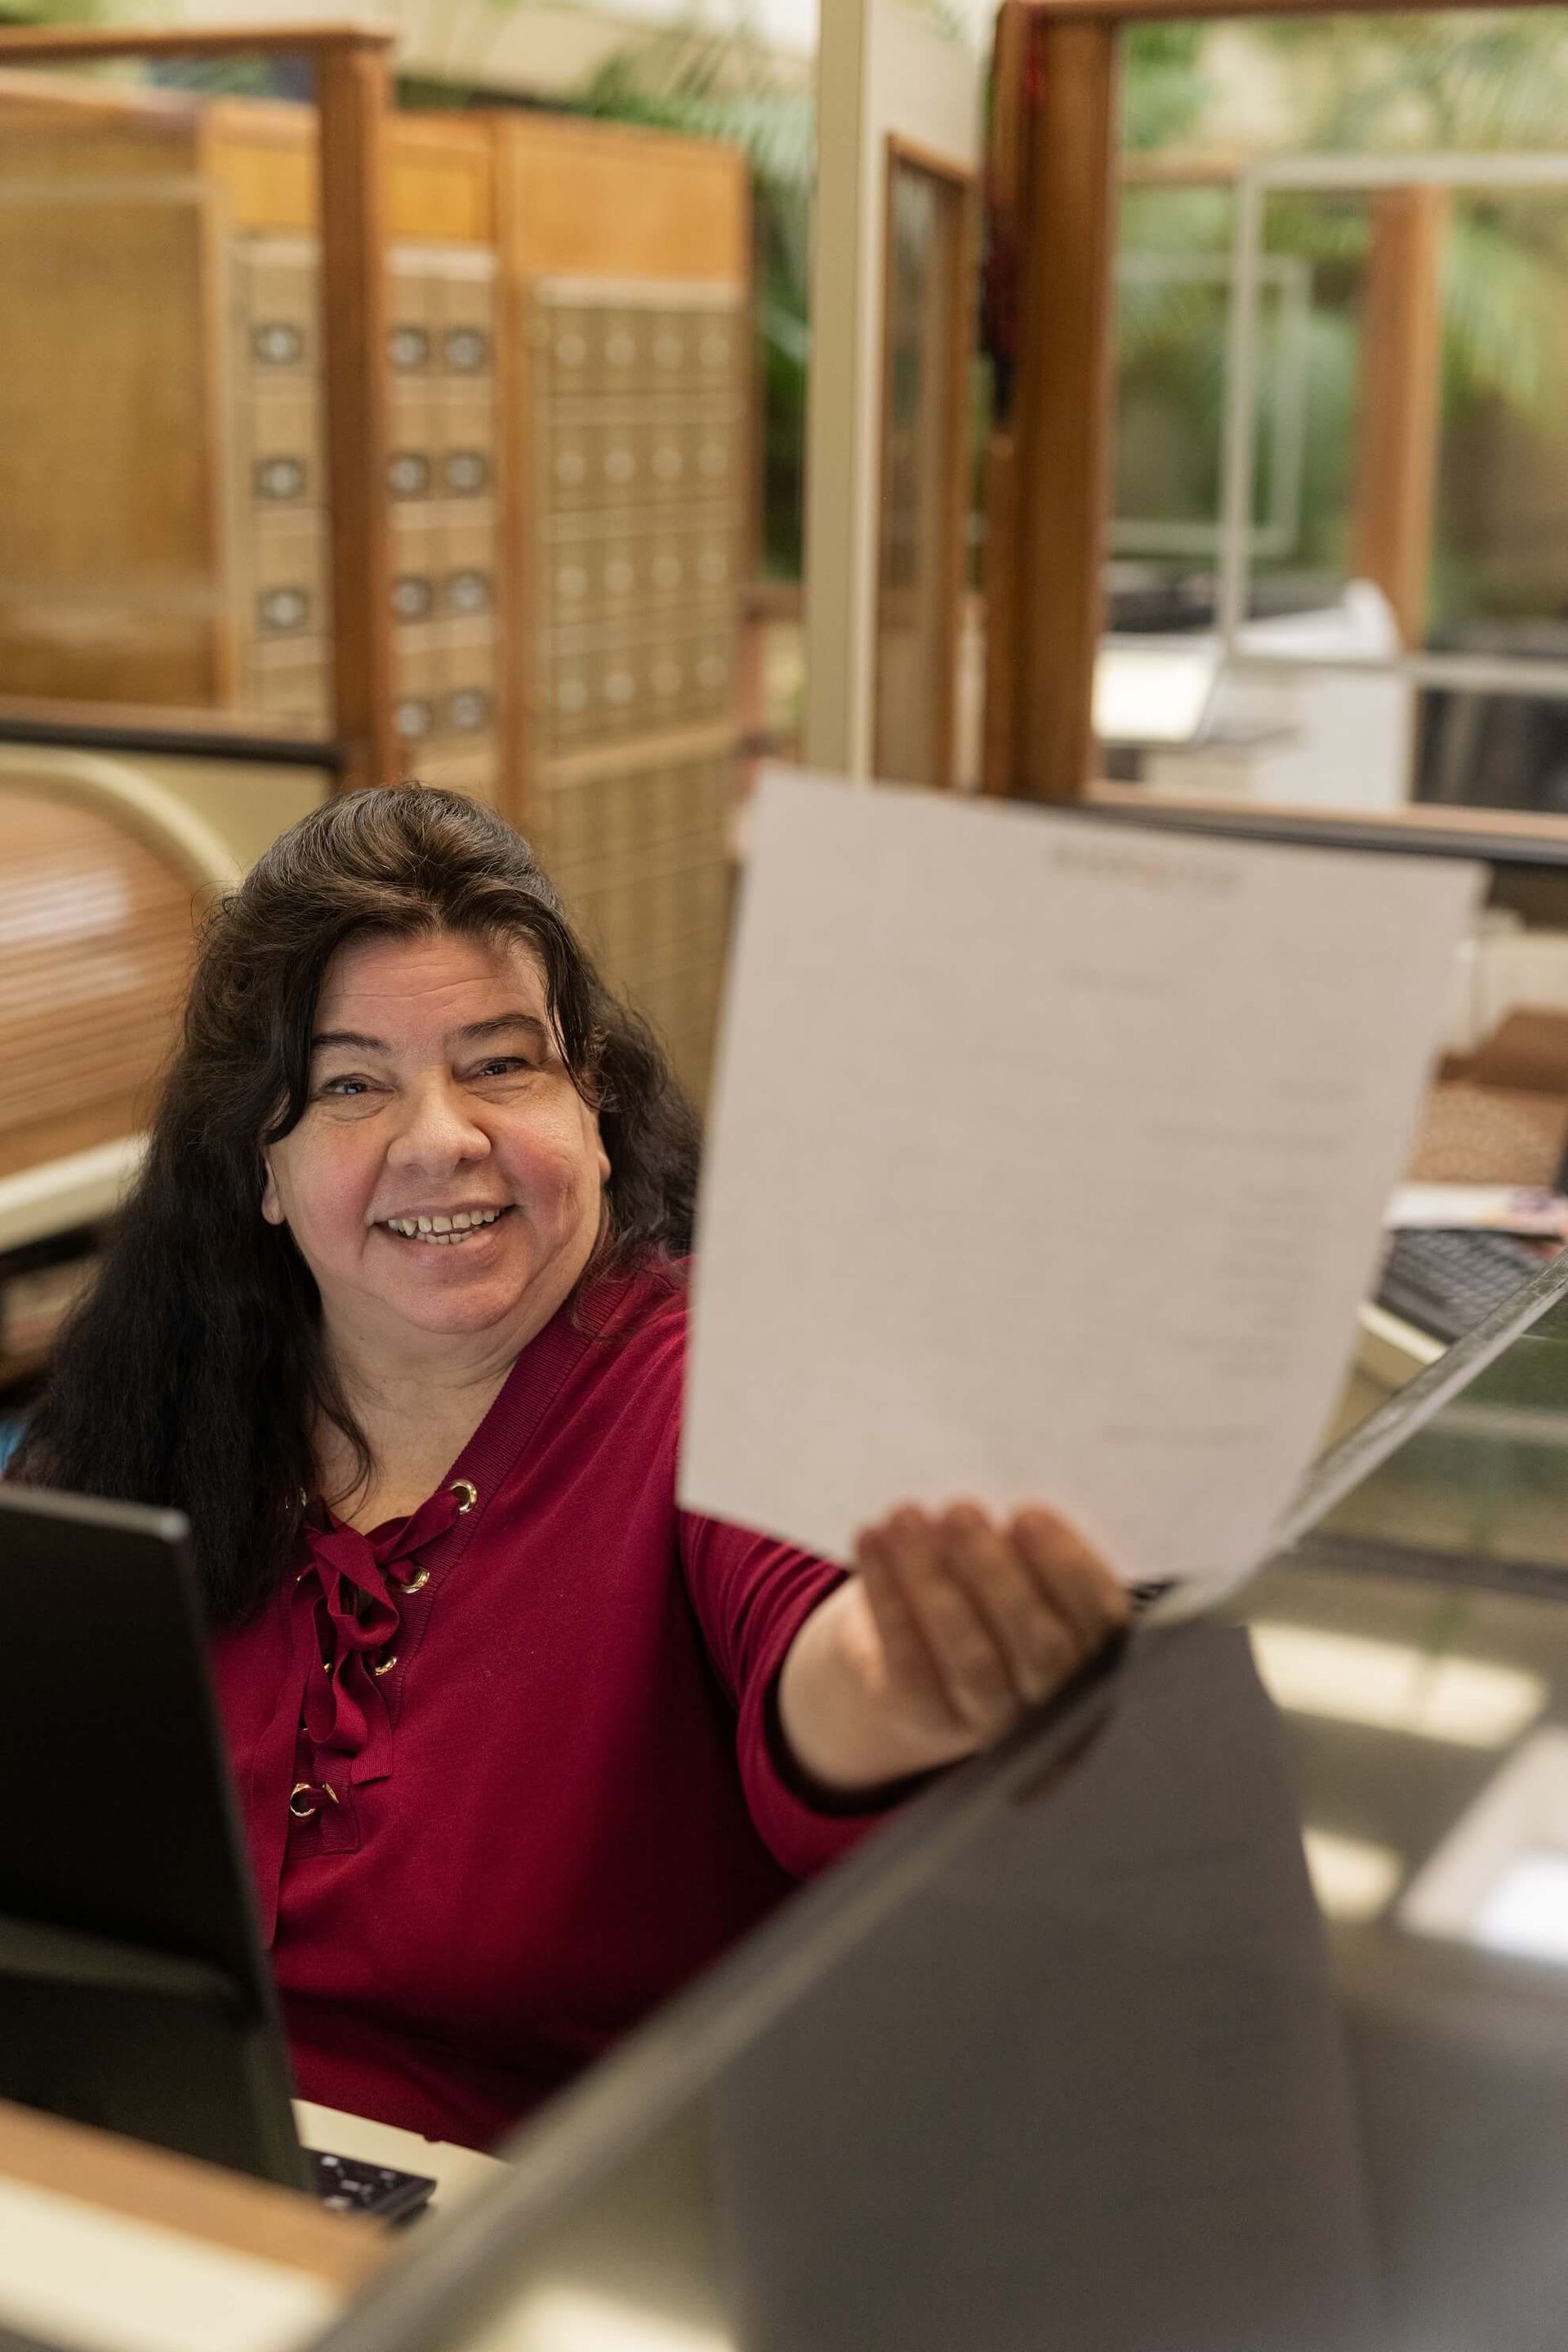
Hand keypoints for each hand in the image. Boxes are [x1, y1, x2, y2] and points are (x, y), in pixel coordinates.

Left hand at [778, 1502, 1130, 1795]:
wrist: (917, 1649)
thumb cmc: (983, 1578)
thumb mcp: (1014, 1551)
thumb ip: (1024, 1531)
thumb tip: (1000, 1466)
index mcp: (1097, 1643)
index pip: (1100, 1615)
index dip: (1066, 1566)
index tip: (1026, 1514)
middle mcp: (1054, 1693)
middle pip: (1040, 1647)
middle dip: (995, 1574)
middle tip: (959, 1511)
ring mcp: (992, 1717)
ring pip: (971, 1659)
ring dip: (933, 1582)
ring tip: (905, 1517)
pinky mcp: (928, 1719)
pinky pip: (910, 1663)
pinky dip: (887, 1597)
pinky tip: (871, 1542)